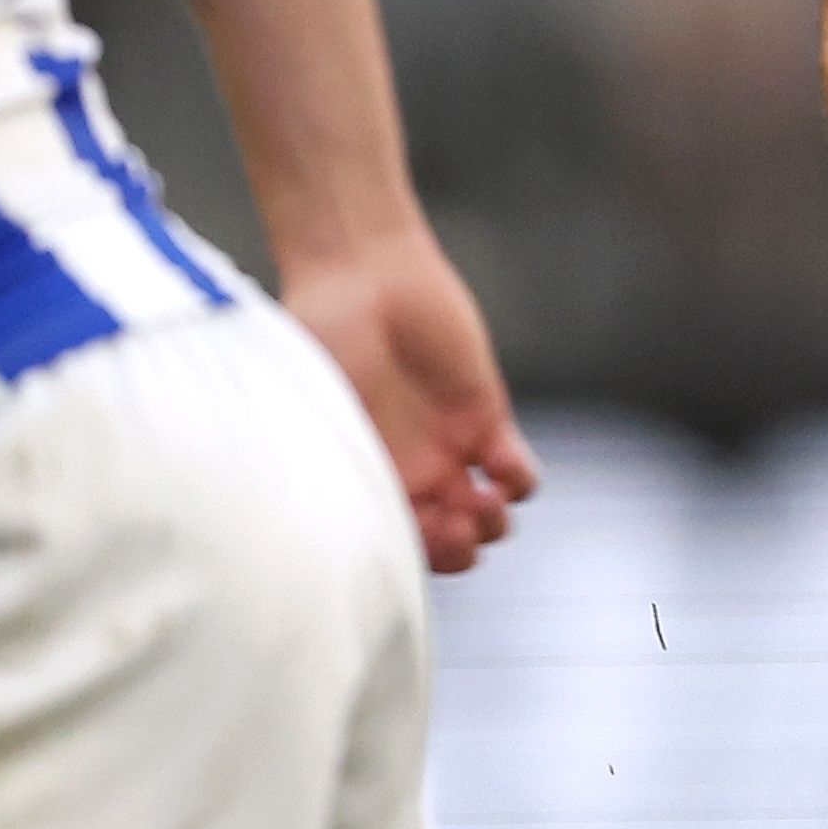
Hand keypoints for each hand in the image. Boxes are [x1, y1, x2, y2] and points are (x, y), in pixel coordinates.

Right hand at [278, 231, 539, 573]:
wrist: (361, 270)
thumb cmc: (321, 332)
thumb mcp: (309, 402)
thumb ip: (317, 458)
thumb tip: (319, 516)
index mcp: (363, 478)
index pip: (393, 545)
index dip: (409, 558)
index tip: (415, 542)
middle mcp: (407, 474)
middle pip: (445, 544)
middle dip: (456, 552)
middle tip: (455, 530)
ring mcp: (448, 450)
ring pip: (485, 518)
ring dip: (490, 526)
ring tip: (482, 504)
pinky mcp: (485, 418)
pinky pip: (514, 471)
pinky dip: (517, 481)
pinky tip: (501, 467)